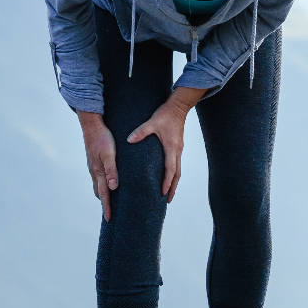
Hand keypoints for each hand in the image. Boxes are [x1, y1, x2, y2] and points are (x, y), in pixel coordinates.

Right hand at [77, 111, 117, 220]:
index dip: (107, 207)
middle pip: (100, 192)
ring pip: (98, 185)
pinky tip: (109, 184)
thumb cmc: (103, 138)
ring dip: (104, 194)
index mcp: (98, 172)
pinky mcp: (94, 162)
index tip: (109, 219)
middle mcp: (94, 172)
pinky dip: (103, 185)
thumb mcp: (109, 154)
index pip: (104, 194)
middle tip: (110, 215)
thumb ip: (112, 170)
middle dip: (105, 204)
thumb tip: (114, 188)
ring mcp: (93, 167)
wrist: (92, 125)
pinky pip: (99, 177)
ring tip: (110, 202)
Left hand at [128, 87, 204, 202]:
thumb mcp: (152, 122)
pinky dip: (174, 174)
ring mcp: (178, 149)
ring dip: (174, 183)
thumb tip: (129, 140)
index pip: (170, 169)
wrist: (178, 107)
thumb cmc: (165, 114)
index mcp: (171, 147)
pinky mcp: (177, 147)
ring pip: (178, 170)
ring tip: (169, 194)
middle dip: (172, 188)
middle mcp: (177, 151)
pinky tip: (169, 178)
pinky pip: (177, 164)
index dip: (167, 182)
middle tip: (167, 200)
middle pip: (177, 174)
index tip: (163, 192)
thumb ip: (140, 132)